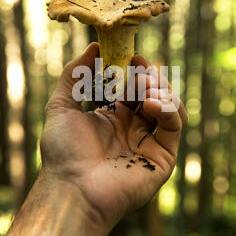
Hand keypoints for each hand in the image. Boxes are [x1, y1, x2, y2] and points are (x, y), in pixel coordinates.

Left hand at [41, 43, 186, 228]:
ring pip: (170, 108)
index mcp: (113, 117)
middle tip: (140, 71)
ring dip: (163, 91)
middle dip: (151, 78)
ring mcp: (148, 143)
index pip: (133, 88)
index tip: (132, 57)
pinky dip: (169, 109)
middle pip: (155, 94)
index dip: (135, 71)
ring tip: (146, 87)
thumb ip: (74, 75)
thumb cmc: (63, 152)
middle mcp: (133, 129)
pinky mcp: (162, 158)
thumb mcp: (61, 106)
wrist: (72, 189)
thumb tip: (92, 46)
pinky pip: (175, 127)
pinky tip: (152, 103)